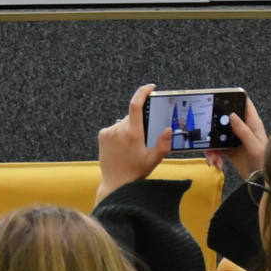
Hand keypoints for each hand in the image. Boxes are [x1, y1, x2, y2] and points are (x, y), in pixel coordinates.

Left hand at [97, 83, 173, 201]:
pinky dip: (120, 133)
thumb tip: (168, 128)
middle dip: (140, 122)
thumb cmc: (136, 171)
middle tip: (143, 139)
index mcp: (133, 133)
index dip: (142, 92)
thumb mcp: (154, 160)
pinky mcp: (102, 134)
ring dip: (129, 129)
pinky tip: (122, 147)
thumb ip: (163, 144)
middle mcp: (119, 129)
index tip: (150, 88)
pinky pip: (114, 128)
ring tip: (131, 147)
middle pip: (132, 117)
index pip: (136, 105)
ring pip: (124, 123)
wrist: (115, 182)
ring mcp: (109, 131)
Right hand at [217, 96, 268, 176]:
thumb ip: (243, 131)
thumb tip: (232, 114)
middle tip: (207, 135)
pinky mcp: (229, 150)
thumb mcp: (254, 147)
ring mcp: (234, 139)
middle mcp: (242, 129)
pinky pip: (217, 149)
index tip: (221, 96)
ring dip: (212, 148)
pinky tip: (217, 165)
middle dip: (214, 128)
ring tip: (213, 160)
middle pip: (225, 120)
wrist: (260, 181)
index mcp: (252, 124)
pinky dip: (214, 156)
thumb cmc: (263, 161)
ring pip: (217, 136)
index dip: (235, 98)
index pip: (245, 105)